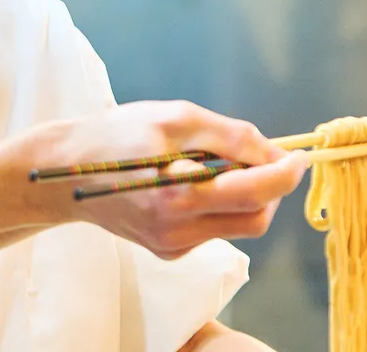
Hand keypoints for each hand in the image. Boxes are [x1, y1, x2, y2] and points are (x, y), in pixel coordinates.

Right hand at [29, 101, 310, 259]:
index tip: (300, 157)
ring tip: (212, 163)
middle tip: (256, 156)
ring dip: (241, 194)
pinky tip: (188, 181)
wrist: (66, 172)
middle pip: (256, 217)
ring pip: (236, 225)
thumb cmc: (118, 134)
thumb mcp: (175, 117)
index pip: (258, 191)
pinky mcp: (167, 250)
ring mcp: (173, 244)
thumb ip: (228, 135)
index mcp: (181, 192)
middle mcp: (179, 228)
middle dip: (269, 188)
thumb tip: (273, 152)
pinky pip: (212, 229)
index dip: (286, 173)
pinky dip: (216, 203)